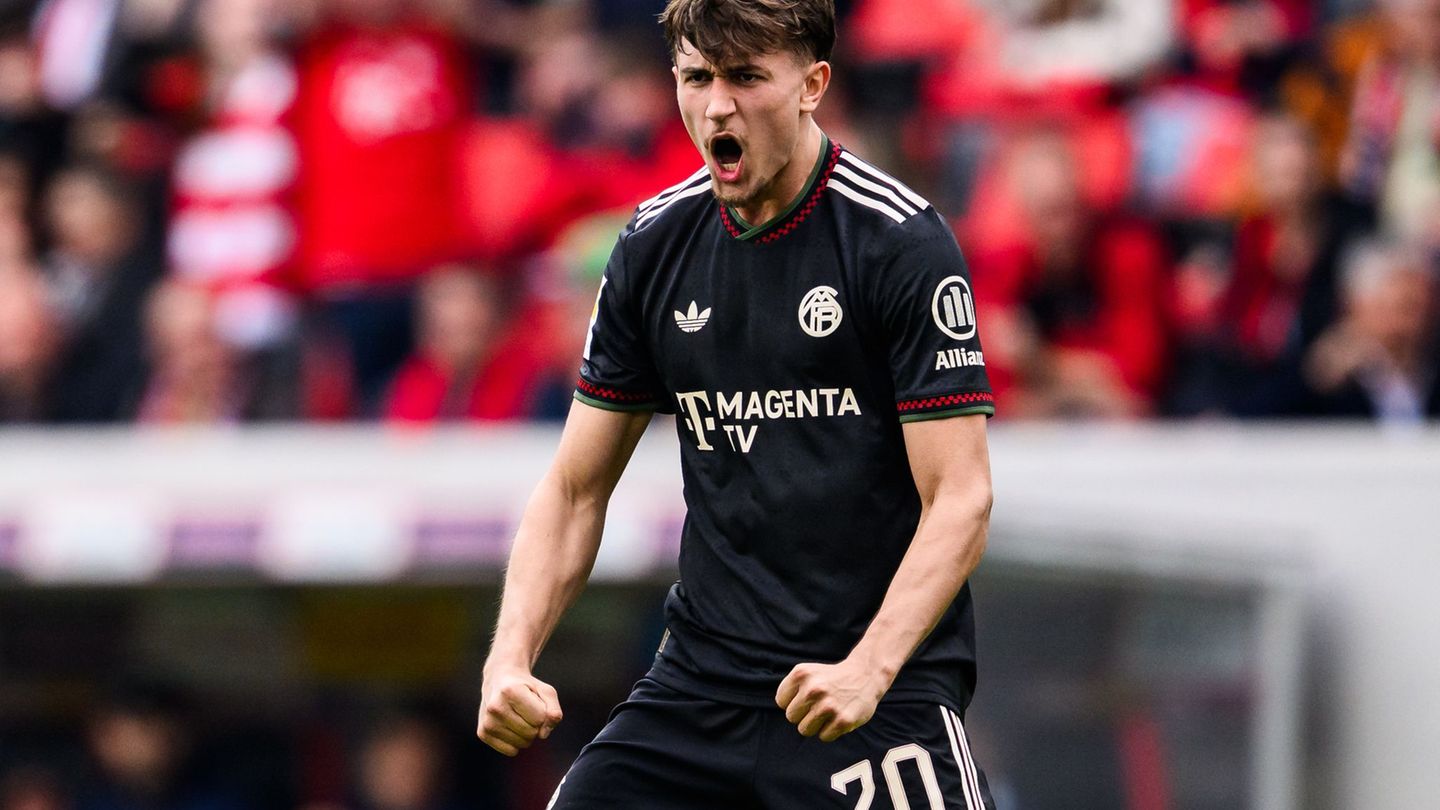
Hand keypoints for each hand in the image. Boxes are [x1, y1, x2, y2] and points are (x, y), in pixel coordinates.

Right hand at [477, 667, 563, 755]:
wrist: (500, 679)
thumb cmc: (526, 687)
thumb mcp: (546, 691)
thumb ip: (553, 710)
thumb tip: (544, 734)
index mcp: (510, 692)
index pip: (539, 719)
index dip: (542, 713)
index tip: (534, 702)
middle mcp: (495, 707)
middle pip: (531, 733)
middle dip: (535, 724)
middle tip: (526, 710)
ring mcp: (487, 721)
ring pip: (522, 744)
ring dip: (526, 734)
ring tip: (517, 716)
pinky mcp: (483, 733)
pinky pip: (511, 751)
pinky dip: (516, 742)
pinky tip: (509, 725)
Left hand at [775, 658, 889, 741]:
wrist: (865, 675)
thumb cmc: (831, 678)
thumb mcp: (808, 673)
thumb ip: (791, 689)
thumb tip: (784, 713)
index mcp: (801, 674)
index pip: (781, 701)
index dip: (793, 701)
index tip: (806, 697)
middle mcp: (813, 689)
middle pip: (791, 717)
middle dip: (803, 714)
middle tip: (818, 705)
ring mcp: (828, 706)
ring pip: (805, 730)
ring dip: (815, 725)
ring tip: (828, 712)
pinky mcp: (843, 720)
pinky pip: (824, 737)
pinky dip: (830, 731)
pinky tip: (838, 717)